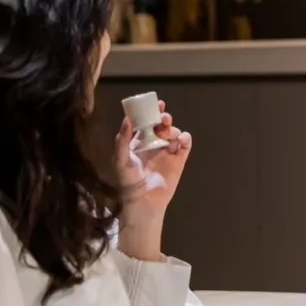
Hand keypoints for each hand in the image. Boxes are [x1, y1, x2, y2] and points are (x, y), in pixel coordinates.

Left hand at [115, 100, 191, 231]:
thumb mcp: (120, 160)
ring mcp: (167, 151)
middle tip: (163, 118)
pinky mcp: (179, 160)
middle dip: (164, 118)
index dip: (151, 111)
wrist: (142, 202)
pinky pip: (185, 145)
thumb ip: (122, 140)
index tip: (156, 103)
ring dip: (172, 130)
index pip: (146, 121)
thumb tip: (127, 119)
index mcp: (139, 141)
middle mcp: (154, 144)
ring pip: (174, 132)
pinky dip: (185, 139)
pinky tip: (180, 141)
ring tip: (167, 135)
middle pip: (162, 124)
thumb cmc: (127, 182)